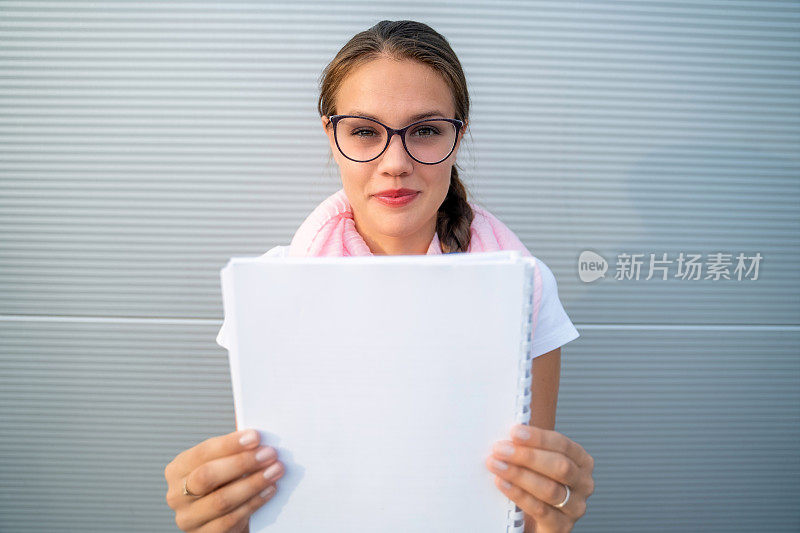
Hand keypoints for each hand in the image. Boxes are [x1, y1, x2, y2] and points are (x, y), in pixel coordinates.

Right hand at [164, 429, 284, 531]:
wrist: (224, 520)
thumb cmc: (224, 485)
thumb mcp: (222, 465)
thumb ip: (233, 450)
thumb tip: (255, 435)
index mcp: (178, 469)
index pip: (203, 453)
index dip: (230, 444)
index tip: (255, 437)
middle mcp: (176, 494)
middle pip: (207, 476)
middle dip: (242, 463)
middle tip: (269, 454)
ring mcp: (187, 518)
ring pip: (221, 500)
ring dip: (253, 484)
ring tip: (275, 471)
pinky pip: (230, 520)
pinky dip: (253, 503)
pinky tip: (269, 491)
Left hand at [485, 424, 594, 532]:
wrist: (534, 520)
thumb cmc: (535, 485)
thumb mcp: (538, 464)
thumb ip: (528, 449)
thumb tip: (508, 437)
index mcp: (581, 461)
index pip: (563, 445)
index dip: (538, 438)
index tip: (514, 433)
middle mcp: (583, 483)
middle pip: (560, 466)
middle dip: (527, 456)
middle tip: (501, 449)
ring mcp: (575, 506)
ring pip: (550, 489)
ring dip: (519, 475)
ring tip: (497, 465)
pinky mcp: (562, 526)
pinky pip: (540, 510)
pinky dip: (519, 495)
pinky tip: (503, 484)